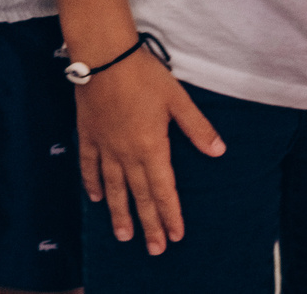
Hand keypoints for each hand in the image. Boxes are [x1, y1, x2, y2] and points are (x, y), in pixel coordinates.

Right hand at [72, 50, 224, 254]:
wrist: (105, 56)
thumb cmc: (145, 75)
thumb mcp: (177, 99)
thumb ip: (197, 128)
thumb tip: (218, 151)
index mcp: (152, 147)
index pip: (163, 189)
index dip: (170, 214)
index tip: (175, 235)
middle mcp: (127, 154)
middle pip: (139, 196)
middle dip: (149, 224)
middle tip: (155, 249)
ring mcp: (105, 147)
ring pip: (113, 189)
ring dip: (120, 213)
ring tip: (124, 235)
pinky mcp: (88, 136)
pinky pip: (89, 167)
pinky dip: (92, 184)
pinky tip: (95, 199)